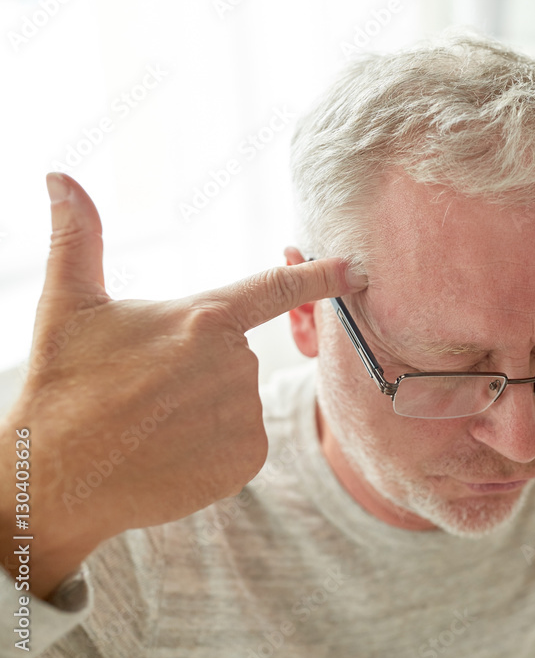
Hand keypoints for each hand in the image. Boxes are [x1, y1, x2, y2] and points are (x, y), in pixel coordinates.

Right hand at [0, 173, 366, 597]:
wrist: (56, 481)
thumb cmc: (63, 387)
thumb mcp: (67, 306)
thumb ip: (79, 238)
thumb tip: (58, 176)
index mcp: (204, 319)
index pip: (276, 290)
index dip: (319, 276)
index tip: (355, 267)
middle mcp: (236, 365)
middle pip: (234, 356)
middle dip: (199, 366)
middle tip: (147, 388)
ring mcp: (245, 415)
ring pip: (237, 400)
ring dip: (204, 408)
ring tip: (153, 423)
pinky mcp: (247, 459)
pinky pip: (241, 440)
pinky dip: (213, 446)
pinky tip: (171, 452)